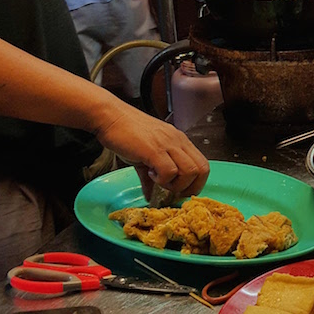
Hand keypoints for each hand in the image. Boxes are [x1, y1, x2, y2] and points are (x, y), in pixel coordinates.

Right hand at [95, 99, 209, 197]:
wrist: (110, 116)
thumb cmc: (126, 132)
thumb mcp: (145, 155)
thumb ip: (151, 178)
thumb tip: (150, 197)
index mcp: (179, 141)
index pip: (203, 165)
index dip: (196, 183)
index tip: (180, 191)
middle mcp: (178, 141)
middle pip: (202, 170)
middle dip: (189, 187)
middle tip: (171, 190)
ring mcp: (168, 144)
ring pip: (190, 171)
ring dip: (176, 184)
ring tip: (158, 180)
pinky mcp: (154, 149)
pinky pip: (169, 171)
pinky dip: (161, 179)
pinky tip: (150, 173)